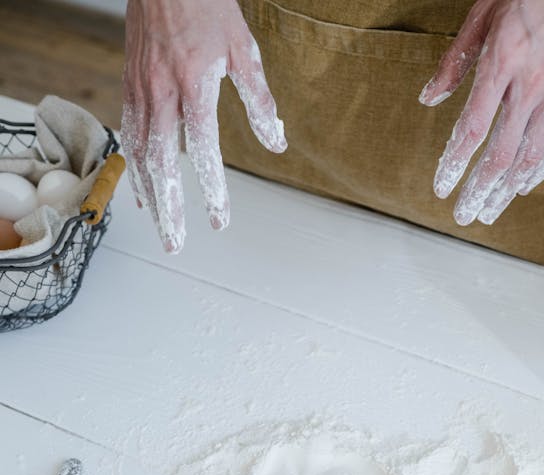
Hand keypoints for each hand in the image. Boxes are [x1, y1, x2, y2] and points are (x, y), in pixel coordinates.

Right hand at [122, 0, 285, 252]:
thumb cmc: (206, 5)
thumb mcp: (243, 49)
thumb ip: (259, 100)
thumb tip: (277, 142)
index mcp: (193, 84)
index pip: (204, 149)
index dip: (211, 188)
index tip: (219, 220)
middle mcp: (162, 92)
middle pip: (163, 164)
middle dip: (170, 208)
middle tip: (177, 244)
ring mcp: (141, 89)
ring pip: (141, 155)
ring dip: (152, 197)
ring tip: (162, 229)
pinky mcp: (129, 85)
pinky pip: (129, 135)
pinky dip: (135, 169)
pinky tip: (144, 193)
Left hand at [419, 0, 543, 225]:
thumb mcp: (482, 13)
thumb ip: (455, 61)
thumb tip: (429, 97)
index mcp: (503, 63)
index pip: (473, 129)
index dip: (455, 164)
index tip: (441, 188)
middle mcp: (531, 85)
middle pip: (500, 154)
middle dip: (478, 190)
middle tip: (463, 215)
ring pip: (529, 157)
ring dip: (506, 190)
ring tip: (489, 211)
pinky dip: (538, 170)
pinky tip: (523, 186)